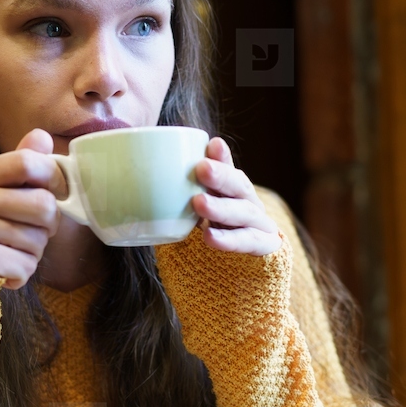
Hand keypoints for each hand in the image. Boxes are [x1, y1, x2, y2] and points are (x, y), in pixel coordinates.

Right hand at [0, 129, 67, 288]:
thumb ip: (20, 162)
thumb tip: (43, 137)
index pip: (26, 162)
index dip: (54, 176)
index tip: (59, 191)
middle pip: (43, 204)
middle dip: (51, 222)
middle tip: (37, 228)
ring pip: (38, 239)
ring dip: (36, 249)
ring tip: (14, 247)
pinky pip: (26, 264)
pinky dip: (24, 269)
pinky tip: (7, 264)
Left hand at [191, 137, 283, 255]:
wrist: (247, 261)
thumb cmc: (217, 228)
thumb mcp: (198, 207)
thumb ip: (181, 192)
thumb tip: (143, 172)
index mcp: (234, 187)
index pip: (228, 167)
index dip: (222, 157)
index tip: (212, 145)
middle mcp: (249, 200)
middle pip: (239, 185)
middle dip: (221, 176)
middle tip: (202, 168)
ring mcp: (259, 222)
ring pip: (244, 212)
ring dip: (221, 207)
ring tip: (199, 203)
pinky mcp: (262, 245)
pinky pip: (247, 241)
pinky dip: (229, 239)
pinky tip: (209, 236)